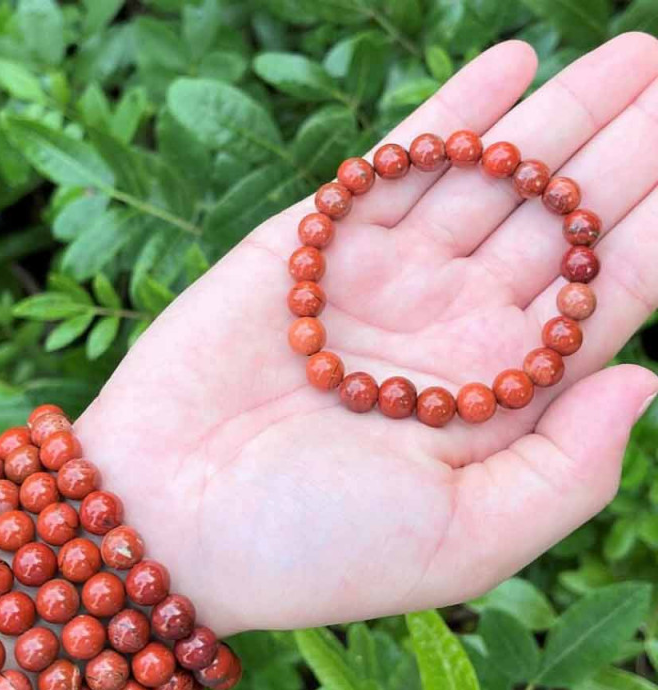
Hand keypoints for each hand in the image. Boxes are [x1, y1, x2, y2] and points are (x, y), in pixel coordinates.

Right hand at [77, 33, 657, 635]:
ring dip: (558, 118)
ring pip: (489, 182)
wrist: (166, 518)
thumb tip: (645, 378)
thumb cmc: (308, 548)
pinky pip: (395, 163)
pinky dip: (451, 113)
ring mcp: (382, 279)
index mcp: (496, 397)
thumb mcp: (460, 541)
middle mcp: (448, 330)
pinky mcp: (313, 245)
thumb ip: (566, 470)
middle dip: (626, 153)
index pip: (605, 298)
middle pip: (560, 226)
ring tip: (628, 57)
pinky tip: (511, 63)